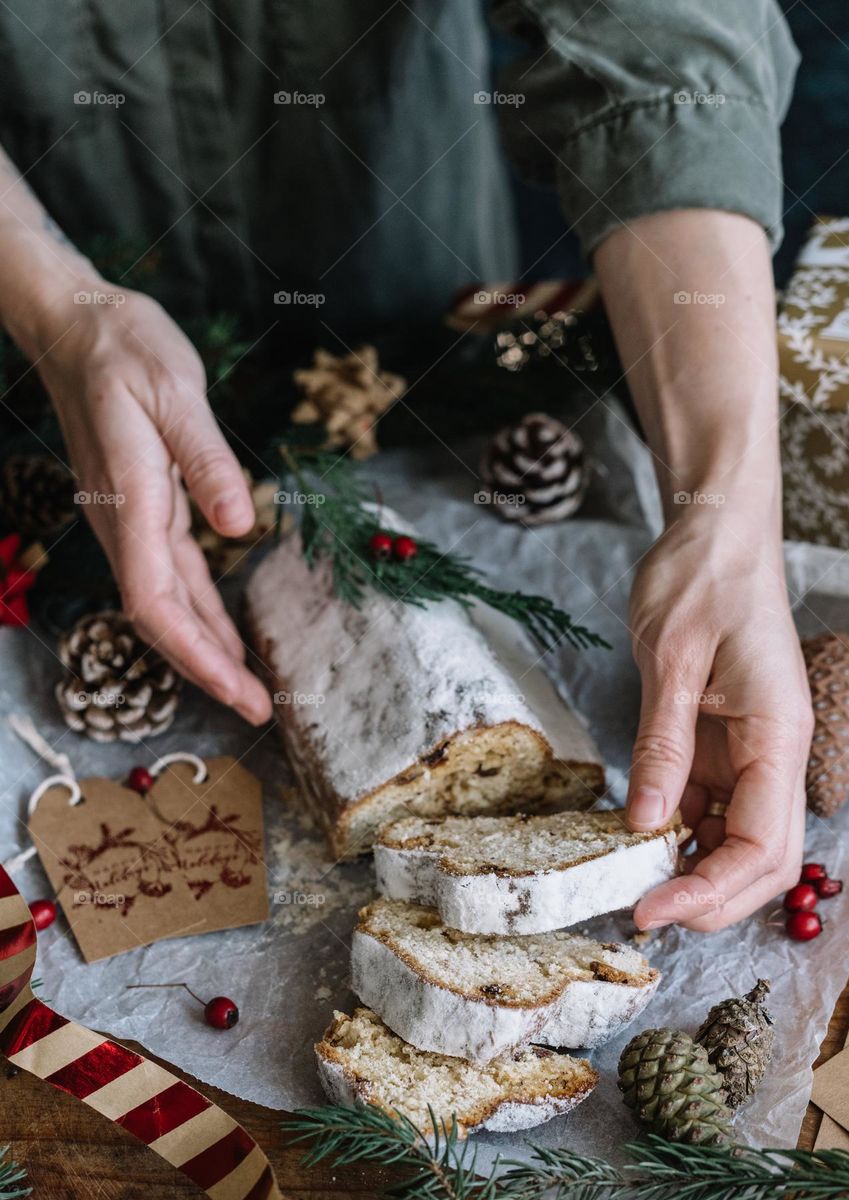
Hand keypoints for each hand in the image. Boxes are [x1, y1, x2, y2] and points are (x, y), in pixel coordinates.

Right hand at [33, 279, 271, 724]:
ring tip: (247, 687)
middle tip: (258, 711)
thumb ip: (208, 461)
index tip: (238, 693)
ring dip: (206, 648)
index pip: (157, 603)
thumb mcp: (177, 392)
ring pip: (167, 604)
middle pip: (163, 619)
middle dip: (209, 670)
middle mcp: (125, 523)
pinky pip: (172, 575)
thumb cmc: (125, 348)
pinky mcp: (143, 508)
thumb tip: (241, 524)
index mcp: (132, 500)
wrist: (77, 325)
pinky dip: (200, 611)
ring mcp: (130, 520)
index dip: (197, 657)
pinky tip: (224, 633)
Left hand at [626, 508, 813, 930]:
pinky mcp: (719, 743)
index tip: (653, 909)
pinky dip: (675, 832)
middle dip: (710, 897)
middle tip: (644, 910)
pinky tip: (636, 839)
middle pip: (762, 858)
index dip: (712, 892)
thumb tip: (645, 825)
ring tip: (631, 880)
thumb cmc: (702, 579)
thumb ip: (663, 745)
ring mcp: (748, 752)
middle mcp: (773, 753)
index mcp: (778, 736)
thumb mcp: (672, 659)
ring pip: (734, 838)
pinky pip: (705, 805)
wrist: (713, 534)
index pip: (763, 844)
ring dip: (691, 869)